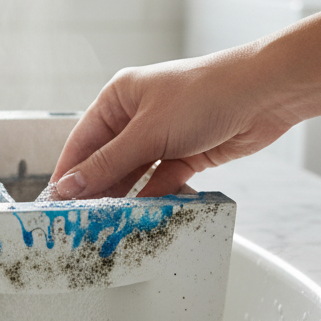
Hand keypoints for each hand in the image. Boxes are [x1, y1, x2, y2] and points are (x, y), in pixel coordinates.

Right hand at [50, 46, 299, 198]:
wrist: (264, 95)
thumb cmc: (204, 95)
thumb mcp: (148, 132)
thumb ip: (108, 164)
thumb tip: (70, 186)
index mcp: (120, 98)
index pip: (83, 141)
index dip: (69, 173)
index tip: (56, 204)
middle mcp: (138, 116)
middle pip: (108, 161)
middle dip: (98, 190)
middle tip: (82, 222)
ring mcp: (163, 136)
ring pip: (135, 175)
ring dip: (126, 198)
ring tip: (110, 225)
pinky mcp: (187, 154)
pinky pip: (162, 182)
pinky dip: (154, 198)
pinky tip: (143, 216)